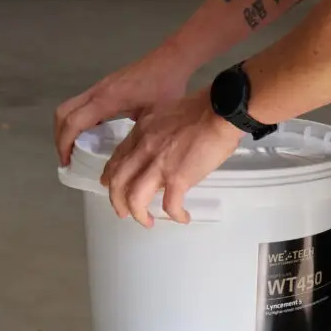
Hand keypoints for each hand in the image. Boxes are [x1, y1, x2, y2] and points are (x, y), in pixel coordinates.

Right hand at [54, 43, 192, 165]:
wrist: (171, 60)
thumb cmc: (166, 87)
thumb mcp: (154, 117)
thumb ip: (137, 136)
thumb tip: (125, 160)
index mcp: (106, 100)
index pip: (73, 122)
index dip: (65, 144)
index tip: (67, 162)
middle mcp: (97, 91)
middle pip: (62, 113)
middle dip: (59, 136)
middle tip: (67, 157)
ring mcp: (99, 87)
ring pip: (69, 107)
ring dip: (66, 127)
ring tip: (75, 149)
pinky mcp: (105, 86)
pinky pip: (81, 104)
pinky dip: (77, 120)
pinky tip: (91, 135)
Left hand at [100, 90, 245, 227]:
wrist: (220, 111)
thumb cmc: (202, 109)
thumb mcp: (167, 114)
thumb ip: (157, 133)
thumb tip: (163, 151)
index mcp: (141, 132)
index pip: (117, 158)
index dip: (110, 176)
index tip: (110, 186)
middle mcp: (144, 149)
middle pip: (118, 181)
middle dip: (117, 201)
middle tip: (124, 212)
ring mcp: (159, 165)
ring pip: (134, 198)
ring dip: (138, 214)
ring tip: (147, 222)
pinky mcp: (178, 178)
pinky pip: (170, 205)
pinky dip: (175, 215)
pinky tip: (183, 217)